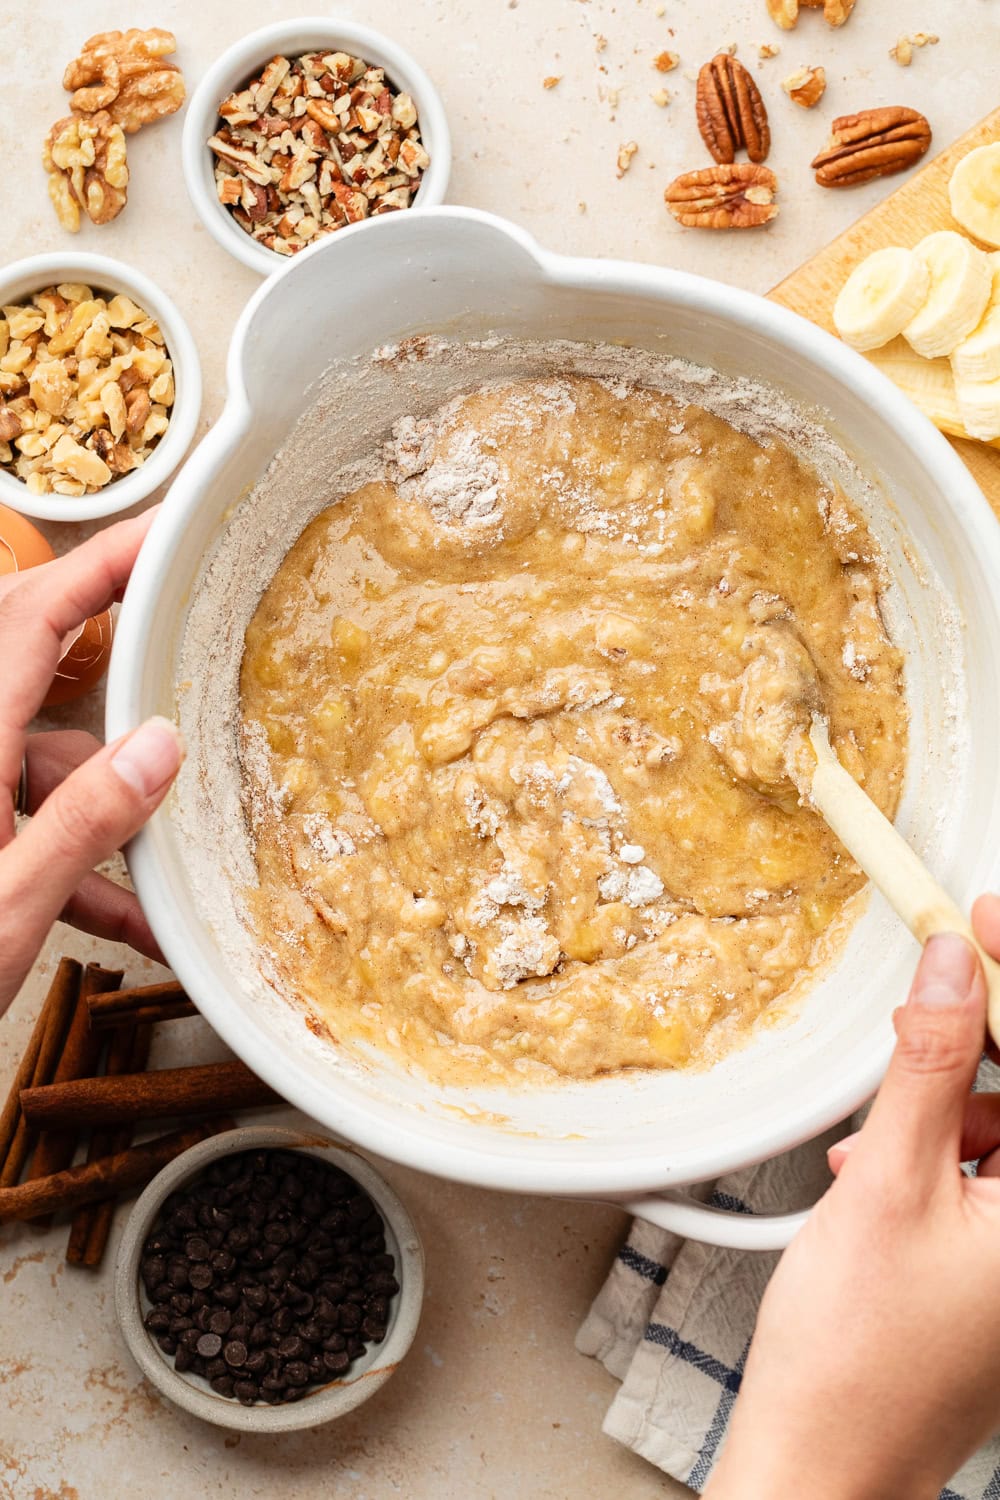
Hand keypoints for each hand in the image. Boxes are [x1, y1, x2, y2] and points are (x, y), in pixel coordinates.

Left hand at [0, 511, 182, 1015]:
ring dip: (108, 813)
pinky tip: (130, 919)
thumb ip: (86, 822)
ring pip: (47, 764)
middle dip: (121, 681)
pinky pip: (32, 820)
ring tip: (159, 883)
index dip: (100, 563)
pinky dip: (81, 861)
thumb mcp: (8, 905)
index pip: (35, 618)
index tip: (165, 533)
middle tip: (188, 671)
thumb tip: (161, 745)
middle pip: (43, 673)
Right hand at [705, 898, 999, 1499]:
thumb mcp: (887, 1182)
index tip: (984, 918)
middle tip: (920, 1017)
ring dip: (945, 1112)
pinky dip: (940, 1158)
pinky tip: (883, 1174)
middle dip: (976, 1052)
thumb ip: (926, 1061)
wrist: (826, 1458)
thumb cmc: (857, 1359)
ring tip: (877, 1147)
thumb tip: (954, 968)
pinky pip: (991, 1178)